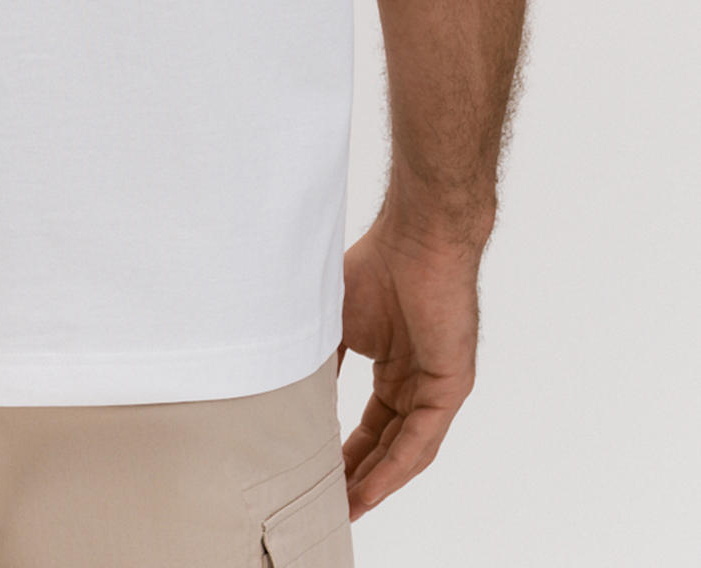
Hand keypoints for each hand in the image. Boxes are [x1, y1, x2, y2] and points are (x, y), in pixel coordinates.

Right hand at [337, 212, 481, 518]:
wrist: (416, 238)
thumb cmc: (376, 266)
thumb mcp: (335, 323)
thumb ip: (323, 361)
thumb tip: (295, 396)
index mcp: (395, 365)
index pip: (372, 425)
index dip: (347, 453)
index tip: (319, 477)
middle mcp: (417, 381)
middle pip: (388, 444)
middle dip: (360, 477)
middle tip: (331, 504)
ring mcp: (436, 385)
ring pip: (405, 449)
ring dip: (377, 482)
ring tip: (348, 508)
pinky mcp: (450, 385)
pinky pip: (421, 438)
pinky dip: (395, 466)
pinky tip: (371, 488)